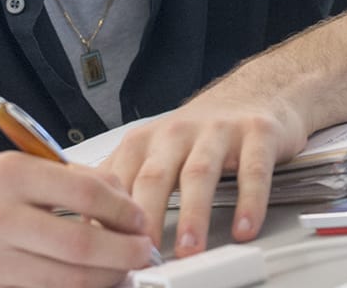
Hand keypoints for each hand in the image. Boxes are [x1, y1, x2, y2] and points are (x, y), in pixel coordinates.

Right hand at [0, 152, 152, 287]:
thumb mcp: (8, 173)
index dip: (124, 211)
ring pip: (69, 283)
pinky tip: (86, 285)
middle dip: (124, 254)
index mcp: (7, 175)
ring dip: (105, 281)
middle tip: (141, 254)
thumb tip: (120, 196)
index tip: (138, 220)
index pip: (86, 193)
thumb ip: (64, 180)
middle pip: (82, 247)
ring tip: (120, 273)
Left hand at [101, 86, 310, 257]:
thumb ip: (122, 183)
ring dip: (193, 214)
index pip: (118, 181)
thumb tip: (89, 224)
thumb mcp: (151, 151)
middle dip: (146, 217)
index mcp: (144, 141)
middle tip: (144, 253)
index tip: (108, 249)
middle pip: (154, 176)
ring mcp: (216, 132)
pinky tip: (244, 228)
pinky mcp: (256, 134)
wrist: (252, 92)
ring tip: (190, 248)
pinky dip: (249, 202)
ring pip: (199, 174)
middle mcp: (176, 133)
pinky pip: (252, 171)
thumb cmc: (198, 132)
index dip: (110, 216)